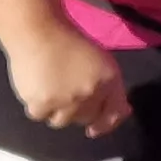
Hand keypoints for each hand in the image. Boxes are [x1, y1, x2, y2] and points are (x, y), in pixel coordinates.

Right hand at [0, 15, 126, 136]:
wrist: (37, 31)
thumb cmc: (67, 41)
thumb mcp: (99, 60)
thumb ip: (111, 88)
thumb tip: (124, 113)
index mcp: (109, 79)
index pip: (114, 112)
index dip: (107, 123)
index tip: (94, 129)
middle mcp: (91, 93)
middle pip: (86, 118)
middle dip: (78, 111)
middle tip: (66, 95)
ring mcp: (66, 101)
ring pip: (62, 121)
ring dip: (57, 110)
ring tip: (50, 90)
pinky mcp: (42, 105)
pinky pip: (40, 116)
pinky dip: (37, 105)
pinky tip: (36, 88)